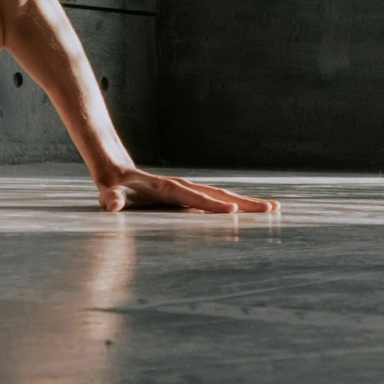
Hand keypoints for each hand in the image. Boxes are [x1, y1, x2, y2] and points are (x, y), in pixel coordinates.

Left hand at [97, 167, 277, 214]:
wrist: (118, 172)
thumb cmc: (115, 188)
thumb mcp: (110, 195)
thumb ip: (112, 200)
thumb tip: (111, 206)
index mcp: (169, 189)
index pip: (195, 198)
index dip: (212, 205)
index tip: (232, 210)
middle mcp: (184, 187)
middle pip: (219, 194)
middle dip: (245, 203)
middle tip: (272, 209)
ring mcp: (190, 190)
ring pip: (223, 196)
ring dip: (248, 203)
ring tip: (274, 208)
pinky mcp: (191, 195)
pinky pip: (218, 200)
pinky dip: (238, 205)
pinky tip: (253, 212)